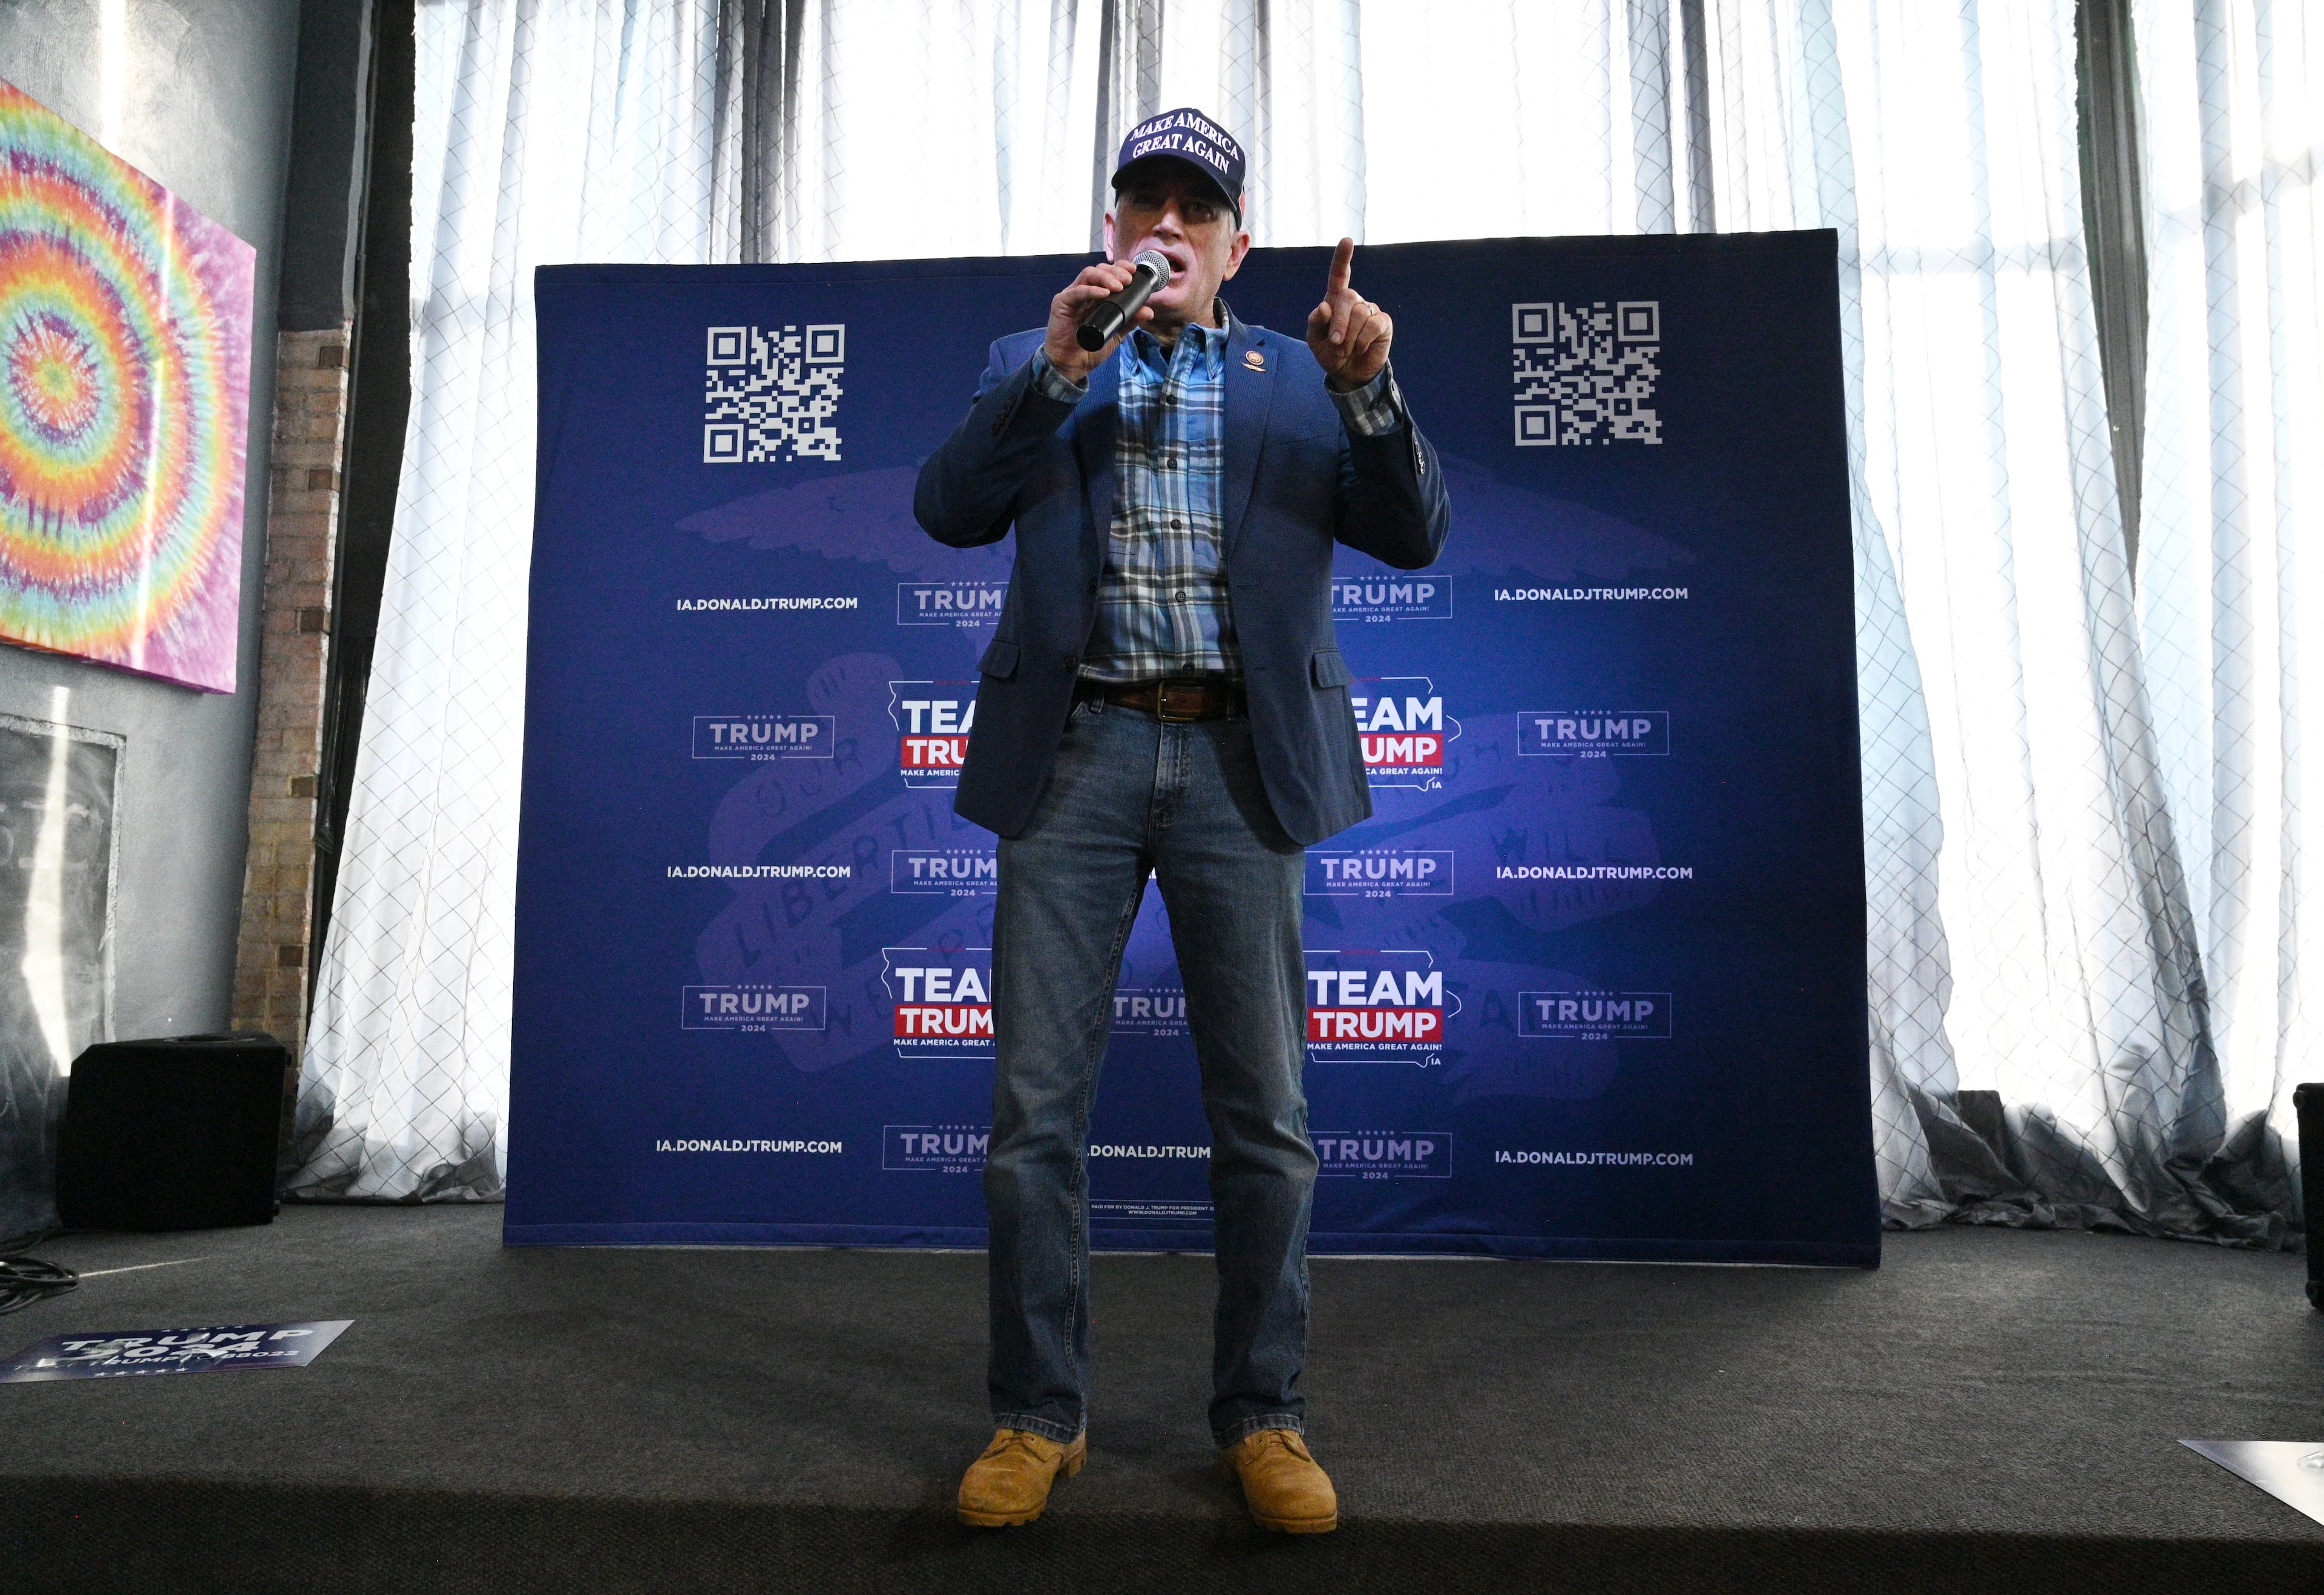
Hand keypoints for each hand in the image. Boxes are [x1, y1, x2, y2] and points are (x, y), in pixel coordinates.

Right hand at [1044, 259, 1151, 383]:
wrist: (1072, 365)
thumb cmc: (1090, 349)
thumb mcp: (1116, 333)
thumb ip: (1130, 321)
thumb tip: (1149, 311)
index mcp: (1095, 296)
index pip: (1107, 274)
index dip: (1120, 268)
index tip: (1133, 272)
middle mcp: (1083, 292)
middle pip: (1099, 270)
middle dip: (1115, 271)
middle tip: (1128, 280)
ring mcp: (1072, 296)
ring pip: (1088, 275)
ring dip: (1105, 277)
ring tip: (1119, 286)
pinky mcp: (1061, 303)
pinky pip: (1076, 292)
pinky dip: (1091, 290)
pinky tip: (1103, 294)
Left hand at [1305, 238, 1391, 391]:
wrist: (1348, 373)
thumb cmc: (1330, 353)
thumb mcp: (1314, 340)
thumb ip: (1315, 323)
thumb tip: (1324, 307)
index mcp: (1335, 301)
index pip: (1339, 275)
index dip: (1342, 258)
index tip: (1347, 240)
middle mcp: (1354, 301)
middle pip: (1347, 297)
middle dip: (1339, 322)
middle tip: (1335, 342)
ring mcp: (1370, 310)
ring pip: (1360, 314)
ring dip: (1349, 336)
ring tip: (1345, 350)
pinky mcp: (1383, 323)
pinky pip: (1373, 325)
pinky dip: (1363, 340)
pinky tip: (1361, 348)